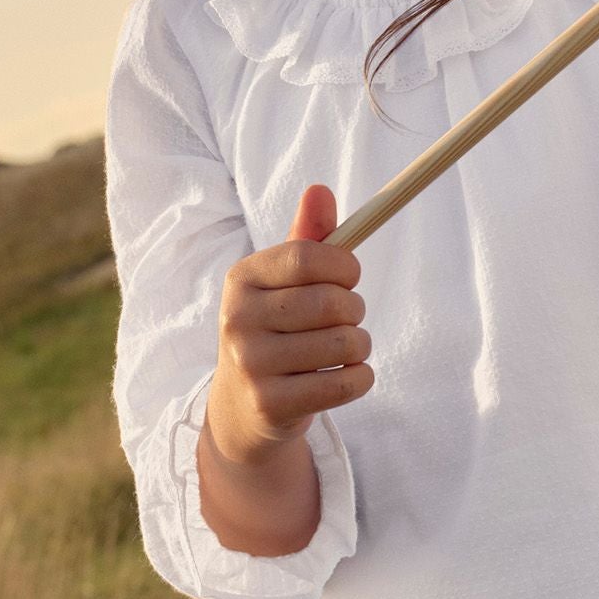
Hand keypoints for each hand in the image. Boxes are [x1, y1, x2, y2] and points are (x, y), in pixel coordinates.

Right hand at [205, 184, 373, 468]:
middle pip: (331, 303)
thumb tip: (320, 190)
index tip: (351, 276)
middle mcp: (238, 319)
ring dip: (360, 346)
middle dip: (355, 309)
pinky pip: (345, 383)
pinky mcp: (271, 404)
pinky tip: (347, 376)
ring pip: (344, 344)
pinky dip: (361, 378)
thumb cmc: (275, 329)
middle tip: (348, 318)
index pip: (308, 257)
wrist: (243, 408)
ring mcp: (250, 365)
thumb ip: (307, 239)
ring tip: (344, 350)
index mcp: (241, 279)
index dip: (345, 266)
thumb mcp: (283, 283)